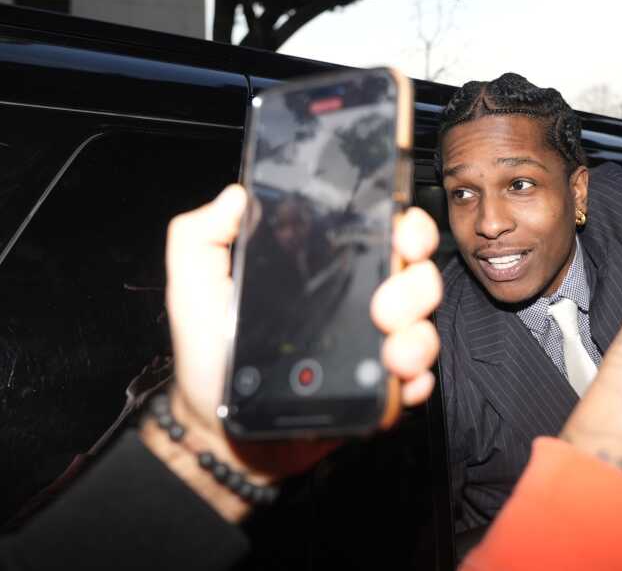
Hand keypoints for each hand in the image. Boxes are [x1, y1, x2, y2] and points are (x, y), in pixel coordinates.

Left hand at [163, 184, 442, 479]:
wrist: (216, 428)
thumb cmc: (207, 355)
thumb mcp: (194, 287)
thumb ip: (201, 235)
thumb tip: (235, 196)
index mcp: (327, 270)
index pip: (382, 232)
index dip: (405, 225)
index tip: (400, 232)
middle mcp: (361, 303)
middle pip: (417, 276)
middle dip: (415, 285)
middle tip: (384, 306)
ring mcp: (374, 347)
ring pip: (424, 327)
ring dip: (418, 336)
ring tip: (391, 352)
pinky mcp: (379, 390)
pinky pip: (417, 380)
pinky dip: (417, 380)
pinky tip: (399, 382)